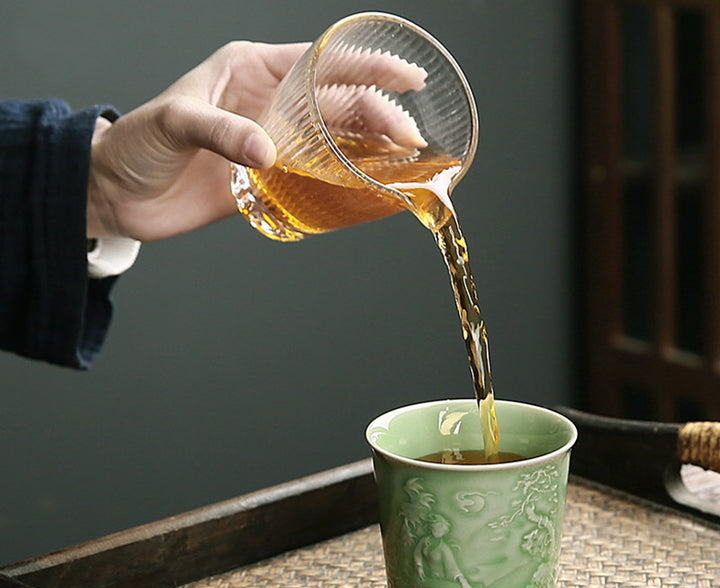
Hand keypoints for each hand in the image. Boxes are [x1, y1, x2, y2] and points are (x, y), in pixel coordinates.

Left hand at [87, 41, 427, 242]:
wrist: (119, 194)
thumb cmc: (137, 144)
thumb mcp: (175, 122)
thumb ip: (221, 132)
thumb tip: (268, 155)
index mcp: (252, 70)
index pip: (321, 62)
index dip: (367, 66)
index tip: (407, 76)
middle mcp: (268, 104)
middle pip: (337, 104)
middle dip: (378, 114)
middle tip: (410, 136)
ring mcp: (270, 144)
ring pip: (332, 140)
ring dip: (367, 147)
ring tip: (402, 158)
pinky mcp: (265, 181)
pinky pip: (312, 177)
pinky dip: (339, 180)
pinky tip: (364, 184)